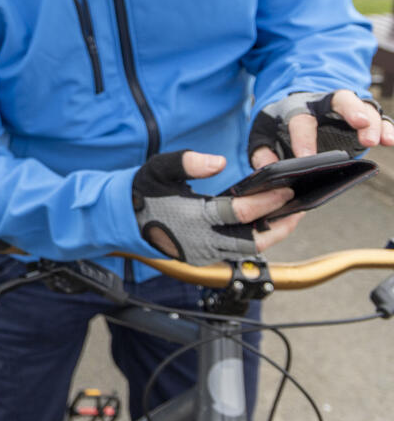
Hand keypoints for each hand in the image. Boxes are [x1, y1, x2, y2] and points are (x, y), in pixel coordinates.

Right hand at [133, 151, 299, 263]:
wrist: (122, 219)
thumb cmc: (143, 191)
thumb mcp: (159, 168)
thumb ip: (188, 162)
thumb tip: (219, 162)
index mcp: (194, 218)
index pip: (240, 213)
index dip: (266, 202)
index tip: (286, 189)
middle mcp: (202, 240)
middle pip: (253, 241)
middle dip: (280, 225)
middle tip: (298, 209)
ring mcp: (203, 253)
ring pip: (248, 252)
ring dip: (271, 236)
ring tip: (287, 219)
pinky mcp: (202, 258)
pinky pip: (236, 254)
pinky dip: (254, 242)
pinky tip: (263, 227)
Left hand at [249, 90, 393, 167]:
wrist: (295, 106)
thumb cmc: (280, 124)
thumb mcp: (264, 136)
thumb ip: (262, 151)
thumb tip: (267, 167)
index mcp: (296, 107)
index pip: (300, 120)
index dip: (303, 139)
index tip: (307, 157)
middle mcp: (324, 104)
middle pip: (341, 99)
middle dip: (351, 110)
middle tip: (360, 124)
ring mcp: (347, 109)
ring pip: (364, 108)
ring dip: (372, 123)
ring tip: (376, 140)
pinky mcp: (363, 117)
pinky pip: (379, 119)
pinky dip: (387, 128)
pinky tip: (390, 140)